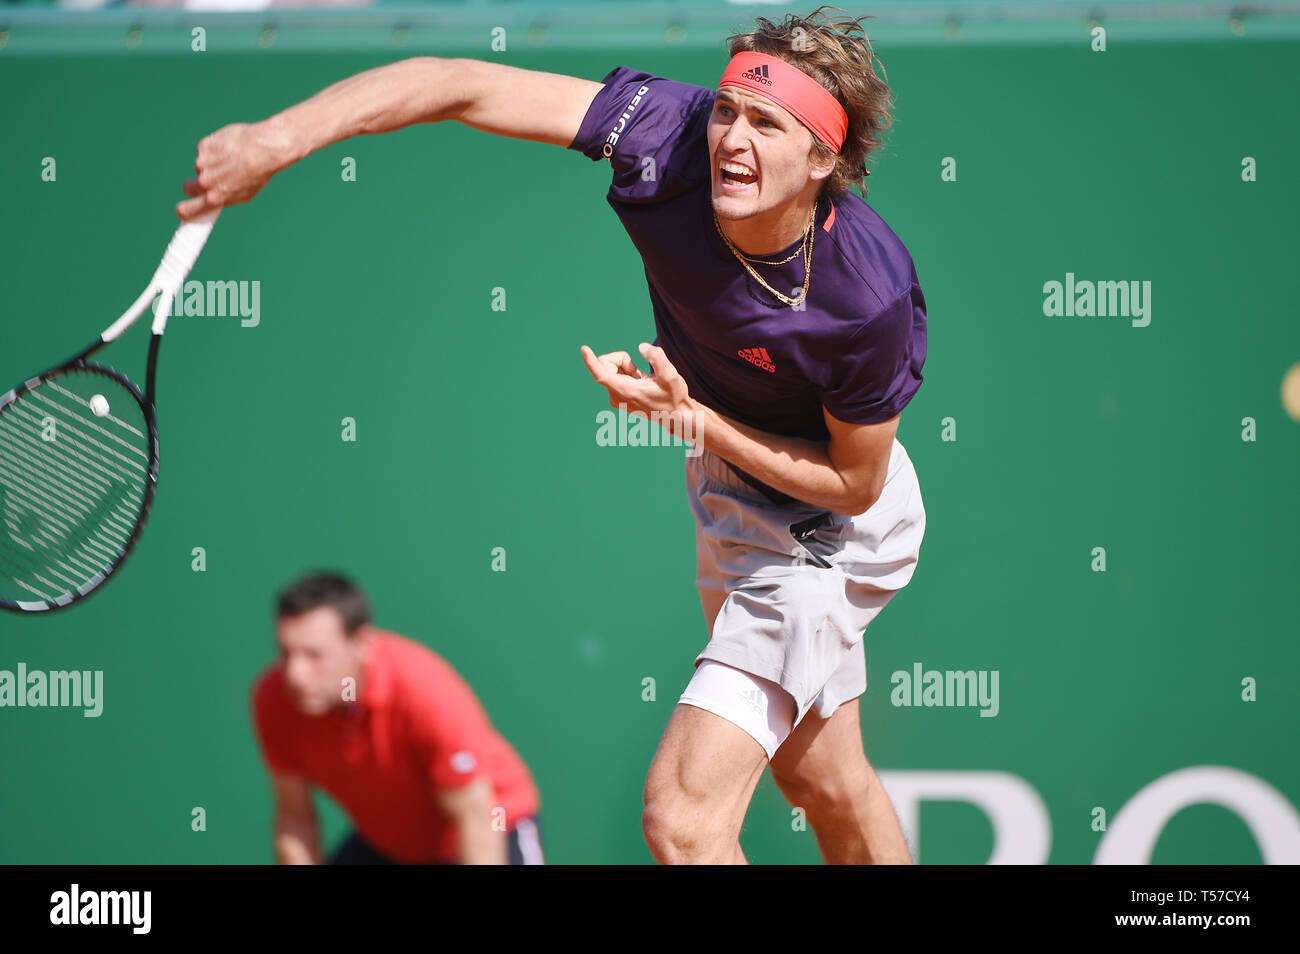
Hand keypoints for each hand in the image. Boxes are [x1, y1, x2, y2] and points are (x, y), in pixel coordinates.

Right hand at [177, 120, 288, 220]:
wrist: (264, 148)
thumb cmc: (258, 173)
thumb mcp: (245, 194)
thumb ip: (225, 198)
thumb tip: (214, 202)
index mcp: (215, 198)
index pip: (186, 210)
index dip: (183, 211)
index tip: (183, 211)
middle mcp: (205, 182)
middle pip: (188, 187)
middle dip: (195, 185)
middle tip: (209, 180)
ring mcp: (202, 163)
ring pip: (200, 166)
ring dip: (211, 164)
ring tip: (231, 160)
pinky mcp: (203, 146)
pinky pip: (205, 150)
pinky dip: (214, 149)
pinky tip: (229, 147)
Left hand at [580, 342, 695, 441]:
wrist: (675, 417)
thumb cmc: (674, 397)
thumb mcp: (672, 375)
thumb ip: (657, 358)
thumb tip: (641, 347)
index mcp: (626, 392)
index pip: (602, 375)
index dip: (591, 361)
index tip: (584, 349)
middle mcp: (616, 397)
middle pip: (606, 366)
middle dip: (622, 360)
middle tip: (639, 369)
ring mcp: (616, 398)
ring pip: (611, 370)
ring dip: (627, 368)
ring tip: (643, 380)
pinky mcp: (617, 398)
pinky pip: (615, 377)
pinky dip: (627, 374)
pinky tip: (641, 384)